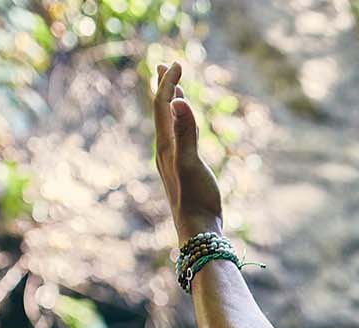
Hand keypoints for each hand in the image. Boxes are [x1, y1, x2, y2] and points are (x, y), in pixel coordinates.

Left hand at [150, 60, 224, 243]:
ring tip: (175, 91)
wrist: (198, 231)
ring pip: (168, 125)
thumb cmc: (196, 199)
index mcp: (165, 145)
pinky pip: (177, 139)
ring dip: (171, 105)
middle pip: (160, 112)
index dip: (168, 83)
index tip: (177, 64)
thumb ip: (187, 132)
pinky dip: (180, 124)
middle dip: (163, 88)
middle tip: (165, 66)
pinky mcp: (182, 171)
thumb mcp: (192, 163)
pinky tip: (185, 129)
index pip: (162, 106)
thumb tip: (179, 101)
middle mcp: (164, 150)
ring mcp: (172, 161)